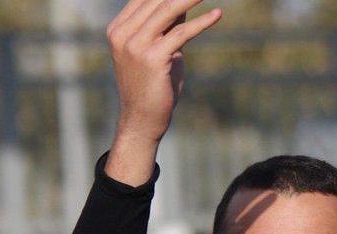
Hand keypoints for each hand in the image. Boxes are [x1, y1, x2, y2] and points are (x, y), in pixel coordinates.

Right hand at [105, 0, 221, 184]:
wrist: (142, 119)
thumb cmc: (153, 85)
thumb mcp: (159, 50)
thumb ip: (167, 26)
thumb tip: (185, 2)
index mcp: (119, 29)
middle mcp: (123, 34)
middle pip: (156, 0)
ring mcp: (135, 45)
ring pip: (167, 10)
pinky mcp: (152, 58)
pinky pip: (181, 33)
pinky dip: (202, 22)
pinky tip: (217, 14)